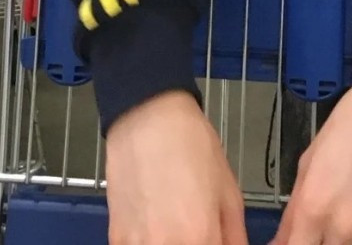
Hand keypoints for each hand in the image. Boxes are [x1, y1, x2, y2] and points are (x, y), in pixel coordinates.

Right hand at [105, 91, 246, 244]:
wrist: (148, 119)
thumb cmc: (193, 145)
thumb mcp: (229, 189)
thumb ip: (235, 234)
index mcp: (200, 238)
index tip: (215, 237)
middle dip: (197, 244)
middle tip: (196, 230)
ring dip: (171, 242)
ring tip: (174, 222)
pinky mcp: (116, 240)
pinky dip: (149, 242)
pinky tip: (154, 223)